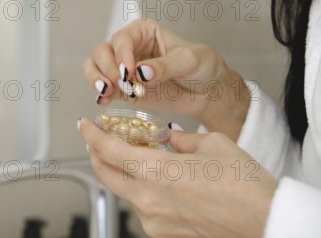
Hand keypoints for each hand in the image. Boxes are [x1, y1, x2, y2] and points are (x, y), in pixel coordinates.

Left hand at [79, 119, 277, 236]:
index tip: (85, 125)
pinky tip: (156, 180)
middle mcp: (148, 199)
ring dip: (121, 172)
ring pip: (123, 191)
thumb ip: (180, 139)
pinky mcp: (164, 233)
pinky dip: (140, 190)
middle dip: (97, 154)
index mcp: (155, 172)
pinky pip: (142, 207)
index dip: (91, 135)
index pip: (107, 150)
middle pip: (105, 174)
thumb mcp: (212, 144)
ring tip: (135, 157)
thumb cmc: (245, 186)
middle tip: (99, 140)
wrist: (266, 223)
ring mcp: (154, 220)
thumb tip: (168, 137)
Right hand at [83, 19, 249, 139]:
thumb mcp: (188, 60)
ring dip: (96, 79)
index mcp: (143, 32)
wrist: (208, 92)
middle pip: (102, 51)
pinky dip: (100, 94)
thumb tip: (141, 72)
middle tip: (121, 84)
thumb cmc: (202, 67)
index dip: (121, 54)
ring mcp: (122, 69)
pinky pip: (102, 89)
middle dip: (108, 68)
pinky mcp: (121, 89)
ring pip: (95, 67)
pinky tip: (103, 101)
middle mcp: (128, 47)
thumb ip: (165, 65)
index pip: (122, 38)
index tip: (129, 71)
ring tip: (106, 92)